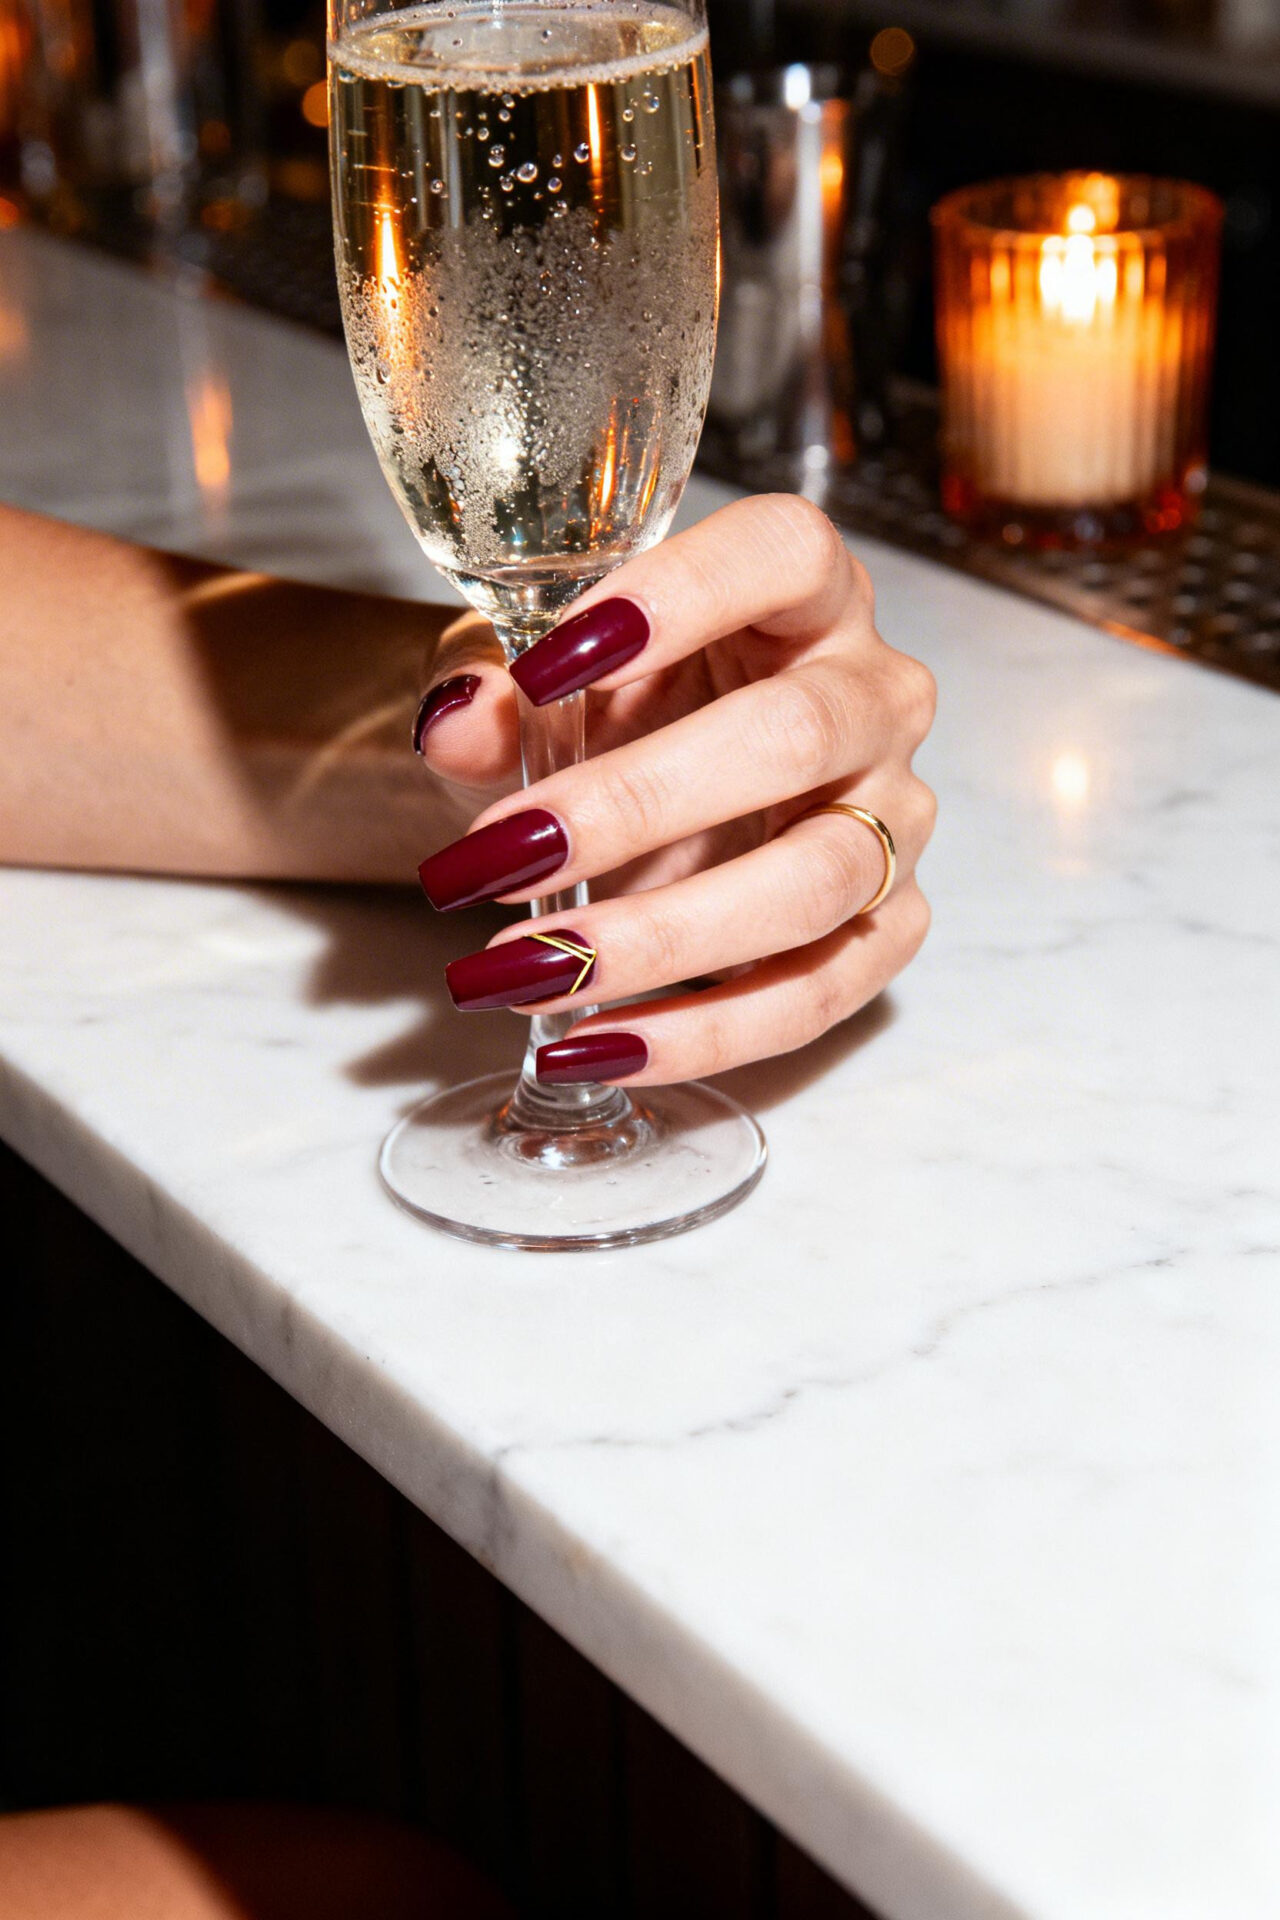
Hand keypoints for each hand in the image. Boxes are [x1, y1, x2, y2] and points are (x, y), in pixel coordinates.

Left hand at [412, 495, 935, 1085]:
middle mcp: (875, 694)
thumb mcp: (542, 688)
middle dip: (633, 805)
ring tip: (529, 972)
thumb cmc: (622, 710)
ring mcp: (897, 815)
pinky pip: (819, 992)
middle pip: (792, 737)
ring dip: (660, 937)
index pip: (782, 554)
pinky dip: (702, 1034)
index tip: (542, 667)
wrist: (665, 798)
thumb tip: (457, 723)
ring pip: (814, 879)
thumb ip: (496, 694)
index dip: (675, 598)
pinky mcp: (891, 923)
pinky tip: (594, 1046)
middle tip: (501, 858)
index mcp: (806, 592)